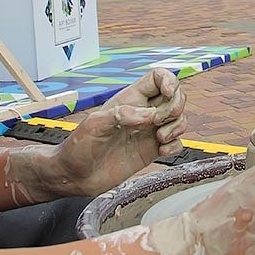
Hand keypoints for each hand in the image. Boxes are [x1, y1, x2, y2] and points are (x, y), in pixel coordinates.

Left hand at [50, 68, 186, 195]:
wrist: (75, 176)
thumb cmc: (78, 148)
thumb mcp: (94, 125)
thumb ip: (120, 115)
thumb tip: (149, 114)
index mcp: (130, 99)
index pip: (157, 77)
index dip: (169, 80)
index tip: (167, 93)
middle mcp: (143, 112)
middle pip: (175, 96)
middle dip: (176, 106)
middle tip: (159, 121)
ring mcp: (149, 131)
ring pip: (179, 119)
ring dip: (177, 126)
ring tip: (159, 138)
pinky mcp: (151, 150)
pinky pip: (176, 142)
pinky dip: (175, 145)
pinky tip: (161, 151)